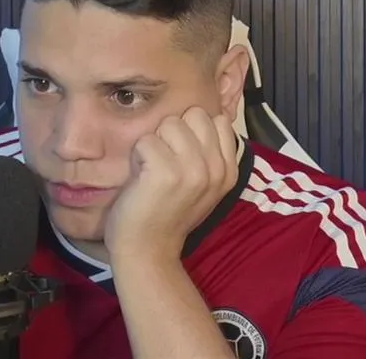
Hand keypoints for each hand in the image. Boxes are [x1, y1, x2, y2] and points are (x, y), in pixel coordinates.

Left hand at [104, 107, 239, 262]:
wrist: (148, 251)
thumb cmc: (168, 213)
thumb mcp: (204, 185)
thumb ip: (209, 153)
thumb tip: (201, 116)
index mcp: (228, 170)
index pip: (218, 120)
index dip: (194, 131)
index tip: (183, 158)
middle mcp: (216, 169)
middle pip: (194, 115)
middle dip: (174, 133)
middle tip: (165, 163)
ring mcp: (193, 170)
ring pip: (169, 123)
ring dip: (154, 144)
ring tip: (153, 171)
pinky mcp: (166, 173)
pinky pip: (146, 140)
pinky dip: (137, 157)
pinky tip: (141, 179)